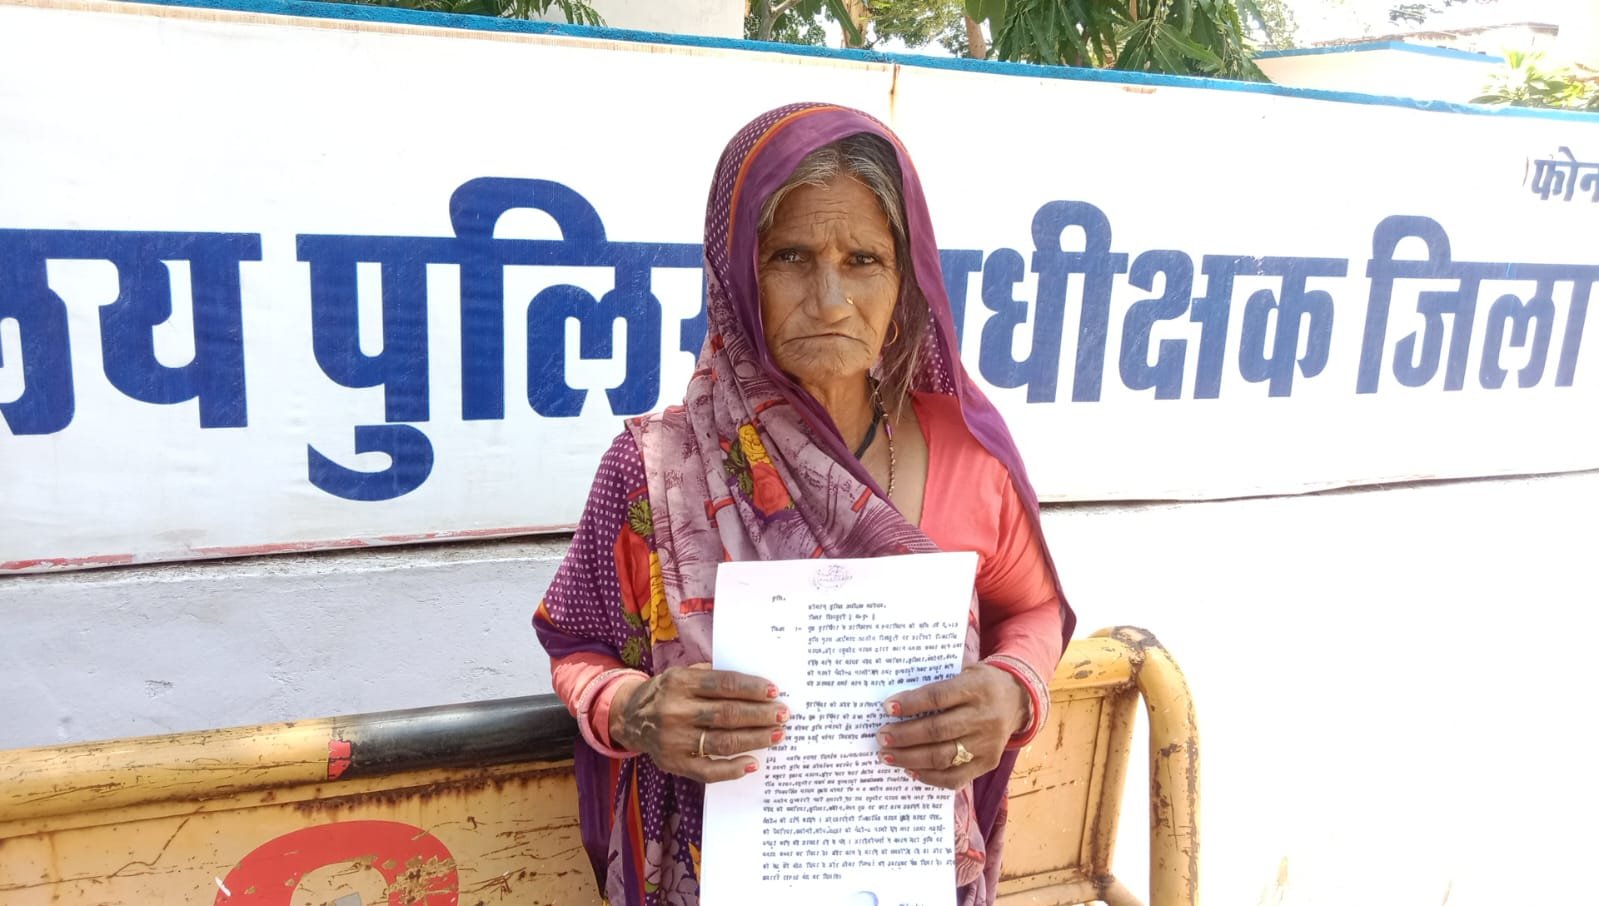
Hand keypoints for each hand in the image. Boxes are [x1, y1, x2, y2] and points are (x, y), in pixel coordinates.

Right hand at [609, 663, 786, 782]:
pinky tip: (752, 763)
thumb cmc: (666, 693)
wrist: (628, 718)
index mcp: (680, 682)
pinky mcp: (673, 763)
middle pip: (727, 714)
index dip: (752, 688)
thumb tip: (755, 685)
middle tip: (782, 715)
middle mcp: (675, 711)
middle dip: (760, 715)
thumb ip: (711, 675)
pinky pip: (708, 771)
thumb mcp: (682, 674)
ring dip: (754, 740)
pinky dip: (733, 769)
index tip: (774, 691)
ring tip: (776, 735)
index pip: (724, 684)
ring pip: (723, 742)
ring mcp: (674, 740)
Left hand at [876, 663, 1028, 789]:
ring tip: (888, 756)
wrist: (1018, 700)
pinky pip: (955, 777)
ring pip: (943, 756)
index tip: (887, 707)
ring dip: (910, 758)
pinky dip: (930, 776)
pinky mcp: (988, 762)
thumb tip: (897, 703)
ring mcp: (987, 744)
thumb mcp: (965, 672)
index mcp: (976, 689)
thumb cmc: (981, 683)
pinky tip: (911, 770)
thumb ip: (938, 686)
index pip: (938, 697)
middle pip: (937, 730)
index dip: (910, 704)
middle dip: (904, 736)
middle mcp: (983, 717)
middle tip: (882, 737)